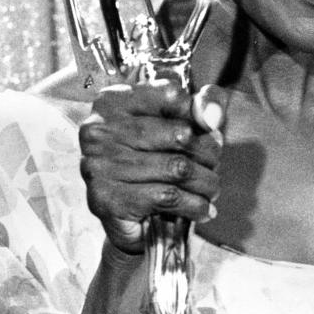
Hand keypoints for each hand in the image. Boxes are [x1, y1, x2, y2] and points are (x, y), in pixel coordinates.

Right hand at [79, 80, 225, 253]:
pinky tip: (202, 208)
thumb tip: (212, 116)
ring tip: (211, 188)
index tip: (208, 132)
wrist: (129, 218)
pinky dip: (195, 205)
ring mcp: (99, 166)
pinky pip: (169, 197)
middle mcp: (100, 130)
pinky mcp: (107, 200)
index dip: (199, 116)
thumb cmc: (155, 159)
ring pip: (178, 168)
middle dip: (209, 153)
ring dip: (206, 182)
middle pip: (180, 134)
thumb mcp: (180, 120)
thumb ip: (203, 104)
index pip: (172, 95)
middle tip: (214, 165)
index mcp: (114, 101)